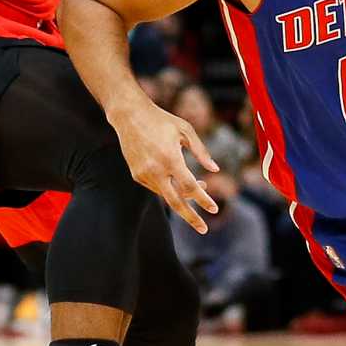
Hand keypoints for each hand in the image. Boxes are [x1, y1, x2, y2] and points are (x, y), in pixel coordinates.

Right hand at [113, 101, 220, 232]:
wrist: (129, 116)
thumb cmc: (162, 120)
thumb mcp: (186, 130)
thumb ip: (201, 151)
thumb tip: (215, 170)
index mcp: (170, 159)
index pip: (190, 187)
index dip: (203, 199)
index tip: (215, 209)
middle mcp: (156, 170)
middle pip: (176, 202)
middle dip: (191, 218)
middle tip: (204, 229)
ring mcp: (144, 174)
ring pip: (166, 195)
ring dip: (182, 196)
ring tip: (199, 187)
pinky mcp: (136, 175)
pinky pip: (156, 188)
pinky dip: (169, 188)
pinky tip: (177, 180)